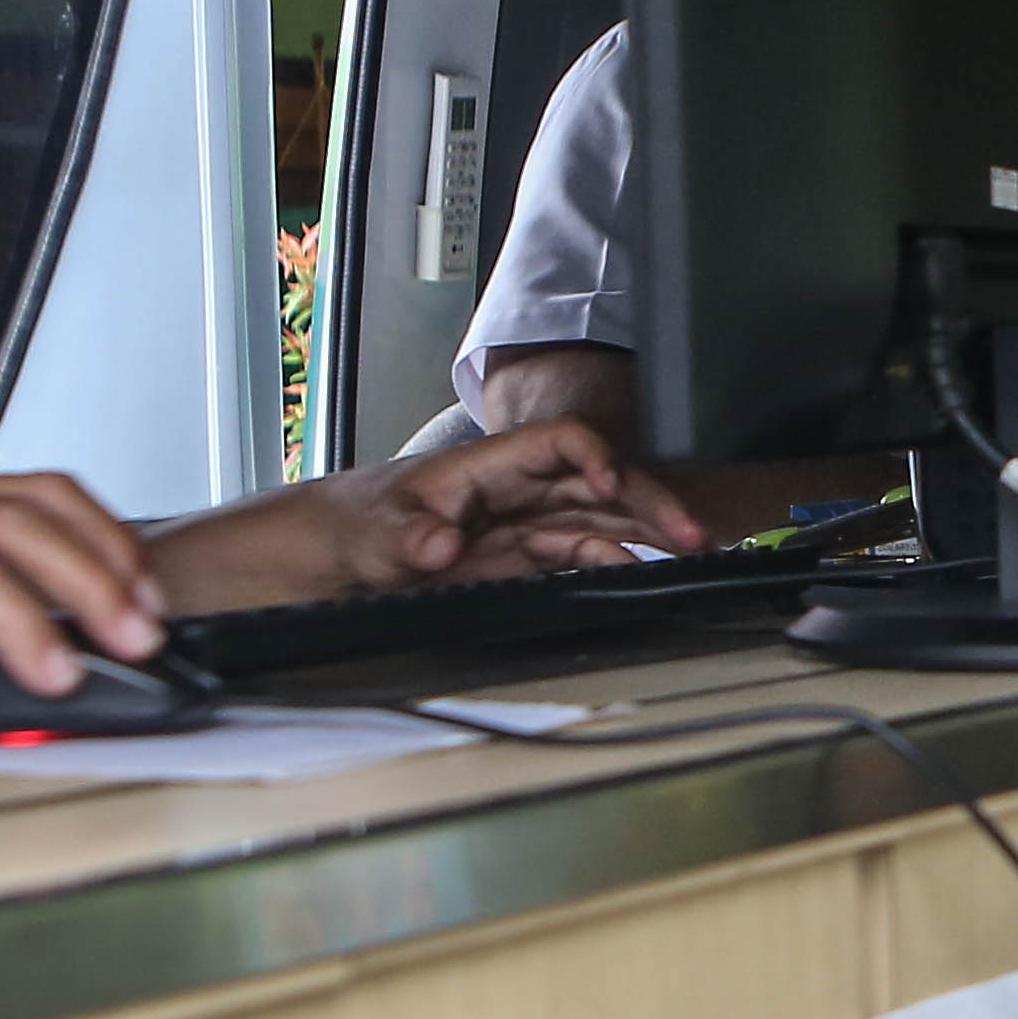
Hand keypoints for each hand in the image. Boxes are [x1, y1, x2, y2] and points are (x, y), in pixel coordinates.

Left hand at [318, 418, 707, 581]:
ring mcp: (519, 525)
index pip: (558, 443)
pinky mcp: (517, 561)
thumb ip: (407, 538)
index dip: (593, 458)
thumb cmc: (345, 526)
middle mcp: (512, 490)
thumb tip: (441, 543)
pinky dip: (616, 563)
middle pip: (597, 481)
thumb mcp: (370, 533)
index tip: (611, 487)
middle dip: (648, 501)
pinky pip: (579, 555)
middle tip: (692, 532)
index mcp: (483, 466)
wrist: (321, 560)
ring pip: (600, 519)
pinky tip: (645, 575)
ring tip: (695, 552)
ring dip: (648, 532)